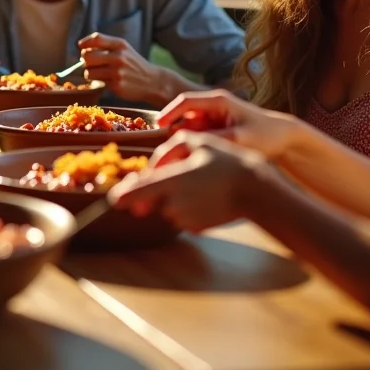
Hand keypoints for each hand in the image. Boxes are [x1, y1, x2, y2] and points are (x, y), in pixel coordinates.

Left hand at [79, 33, 179, 104]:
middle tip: (92, 63)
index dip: (85, 42)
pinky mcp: (116, 85)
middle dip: (85, 61)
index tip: (81, 47)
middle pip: (87, 56)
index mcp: (120, 45)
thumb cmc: (134, 64)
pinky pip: (97, 82)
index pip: (96, 38)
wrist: (153, 81)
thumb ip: (106, 46)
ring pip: (88, 71)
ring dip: (90, 73)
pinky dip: (100, 81)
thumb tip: (82, 48)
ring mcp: (117, 72)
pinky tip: (109, 80)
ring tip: (100, 73)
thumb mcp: (124, 49)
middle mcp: (119, 57)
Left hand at [108, 130, 267, 232]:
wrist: (256, 190)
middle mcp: (175, 202)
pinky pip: (183, 217)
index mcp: (171, 180)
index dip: (122, 196)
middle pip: (150, 203)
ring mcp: (185, 217)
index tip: (113, 200)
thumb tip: (151, 168)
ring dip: (173, 200)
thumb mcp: (199, 142)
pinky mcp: (196, 227)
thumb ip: (168, 152)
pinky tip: (204, 200)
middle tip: (154, 191)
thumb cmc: (227, 162)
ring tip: (198, 187)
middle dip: (147, 198)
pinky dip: (188, 210)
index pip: (137, 192)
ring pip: (167, 209)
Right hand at [157, 89, 303, 160]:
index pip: (186, 102)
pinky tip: (190, 159)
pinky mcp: (215, 129)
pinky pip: (196, 136)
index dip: (169, 113)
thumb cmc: (266, 134)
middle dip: (173, 131)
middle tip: (166, 150)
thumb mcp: (240, 138)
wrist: (283, 139)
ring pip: (188, 128)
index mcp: (218, 101)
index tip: (158, 126)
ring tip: (177, 158)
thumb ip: (215, 139)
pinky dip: (191, 145)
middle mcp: (212, 107)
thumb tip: (189, 143)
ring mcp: (213, 118)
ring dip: (182, 140)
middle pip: (183, 116)